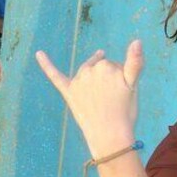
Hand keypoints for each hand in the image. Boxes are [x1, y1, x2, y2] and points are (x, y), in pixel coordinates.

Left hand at [35, 41, 143, 156]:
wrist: (109, 135)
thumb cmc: (125, 111)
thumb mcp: (133, 85)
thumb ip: (135, 62)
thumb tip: (137, 41)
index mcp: (106, 66)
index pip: (115, 66)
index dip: (122, 80)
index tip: (124, 92)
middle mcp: (89, 71)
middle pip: (100, 68)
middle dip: (107, 79)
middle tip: (113, 99)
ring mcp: (77, 82)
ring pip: (86, 73)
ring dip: (92, 79)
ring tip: (101, 98)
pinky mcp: (68, 92)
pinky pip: (55, 75)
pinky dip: (46, 64)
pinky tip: (39, 53)